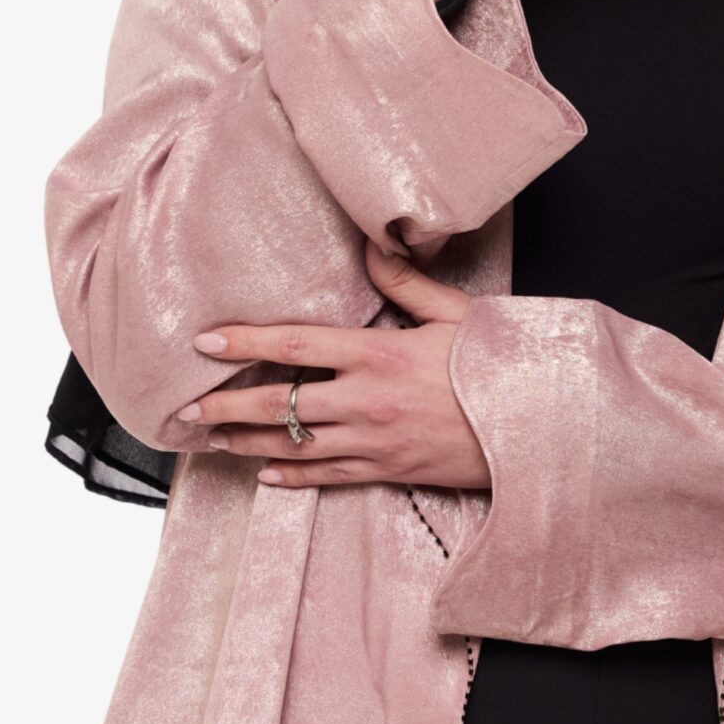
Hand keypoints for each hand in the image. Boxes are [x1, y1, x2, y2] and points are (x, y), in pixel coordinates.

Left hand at [177, 235, 490, 489]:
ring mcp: (374, 442)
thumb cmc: (499, 366)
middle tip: (186, 409)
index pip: (295, 346)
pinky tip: (266, 475)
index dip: (245, 344)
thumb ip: (406, 283)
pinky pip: (329, 476)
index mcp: (379, 354)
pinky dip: (294, 476)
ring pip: (294, 445)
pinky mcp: (389, 471)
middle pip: (279, 404)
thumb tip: (371, 247)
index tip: (205, 342)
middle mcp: (367, 401)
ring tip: (211, 441)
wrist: (537, 430)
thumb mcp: (457, 314)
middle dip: (226, 406)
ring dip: (247, 444)